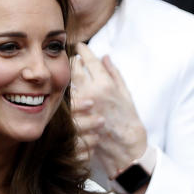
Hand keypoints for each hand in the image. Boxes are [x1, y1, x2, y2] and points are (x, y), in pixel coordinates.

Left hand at [71, 44, 147, 177]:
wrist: (124, 147)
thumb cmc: (128, 120)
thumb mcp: (125, 94)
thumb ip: (114, 73)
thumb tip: (105, 57)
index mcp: (104, 85)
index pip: (89, 61)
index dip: (83, 51)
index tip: (80, 46)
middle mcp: (90, 93)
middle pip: (73, 70)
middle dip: (72, 61)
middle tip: (71, 57)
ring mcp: (80, 106)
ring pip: (66, 84)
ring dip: (66, 77)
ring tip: (66, 73)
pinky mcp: (74, 117)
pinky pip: (65, 102)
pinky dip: (65, 94)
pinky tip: (64, 91)